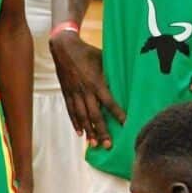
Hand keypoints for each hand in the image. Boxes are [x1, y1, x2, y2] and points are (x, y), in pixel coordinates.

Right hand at [50, 31, 124, 148]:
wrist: (64, 47)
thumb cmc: (88, 52)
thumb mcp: (103, 59)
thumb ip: (112, 73)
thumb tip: (127, 80)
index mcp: (96, 82)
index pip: (109, 102)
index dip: (118, 114)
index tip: (126, 125)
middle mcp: (84, 90)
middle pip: (94, 115)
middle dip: (102, 131)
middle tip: (108, 145)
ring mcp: (74, 93)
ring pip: (82, 116)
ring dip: (88, 131)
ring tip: (93, 144)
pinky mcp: (66, 93)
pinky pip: (71, 110)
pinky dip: (75, 122)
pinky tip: (79, 132)